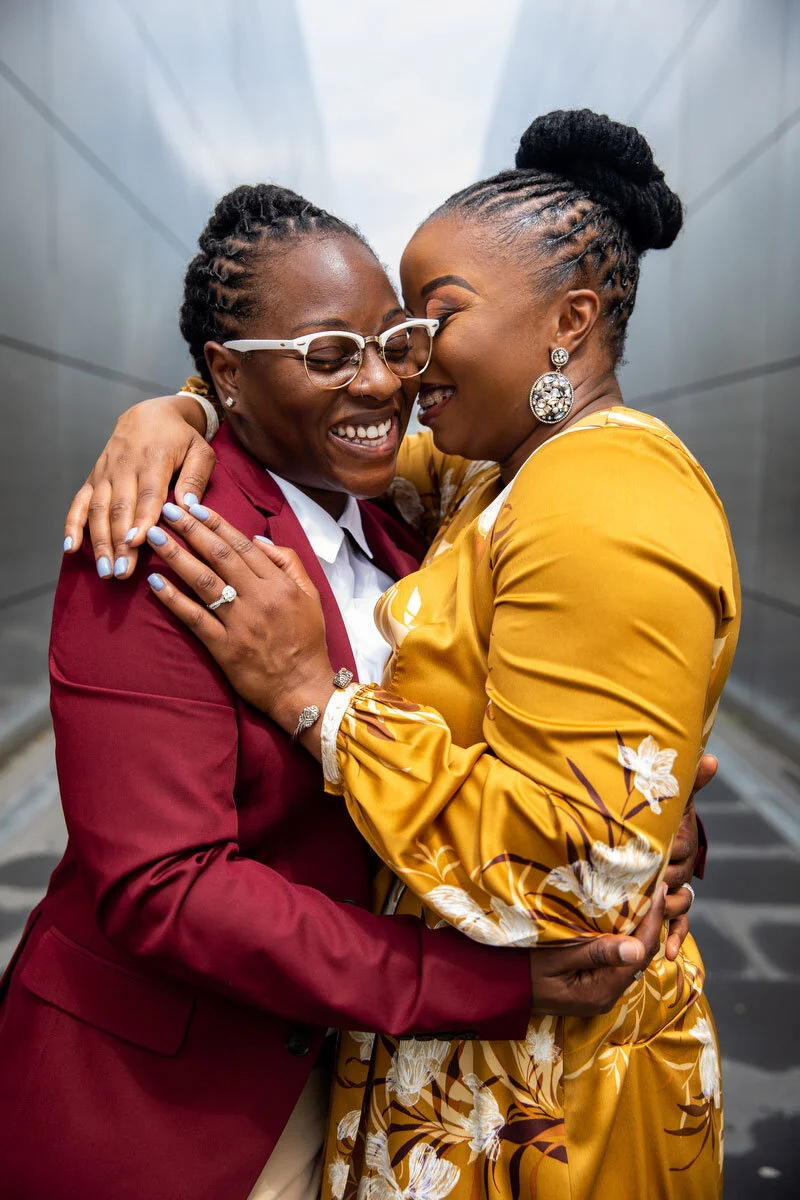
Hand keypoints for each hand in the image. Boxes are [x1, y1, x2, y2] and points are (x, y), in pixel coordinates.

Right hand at [63, 395, 214, 580]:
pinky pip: (79, 501)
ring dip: (99, 542)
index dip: (141, 519)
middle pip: (119, 508)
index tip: (137, 543)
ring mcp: (106, 472)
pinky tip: (70, 548)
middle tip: (122, 571)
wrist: (151, 413)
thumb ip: (195, 478)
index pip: (148, 493)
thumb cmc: (181, 438)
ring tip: (105, 570)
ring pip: (98, 509)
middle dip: (119, 541)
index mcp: (154, 458)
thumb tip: (188, 508)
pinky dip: (72, 524)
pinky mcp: (94, 477)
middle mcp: (125, 466)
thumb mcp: (200, 450)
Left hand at [145, 504, 333, 741]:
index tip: (195, 506)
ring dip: (176, 556)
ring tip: (154, 537)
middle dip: (191, 530)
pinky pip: (194, 618)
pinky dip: (173, 598)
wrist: (303, 689)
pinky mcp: (224, 648)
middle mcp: (259, 599)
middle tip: (168, 510)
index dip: (216, 523)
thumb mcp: (310, 596)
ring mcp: (240, 624)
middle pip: (219, 556)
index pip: (242, 546)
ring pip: (203, 581)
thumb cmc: (307, 642)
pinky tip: (155, 582)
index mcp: (279, 585)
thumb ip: (288, 564)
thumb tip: (257, 539)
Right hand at [530, 884, 667, 1016]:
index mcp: (601, 991)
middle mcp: (607, 994)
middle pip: (640, 955)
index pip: (640, 952)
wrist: (498, 991)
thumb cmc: (520, 971)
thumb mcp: (555, 958)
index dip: (654, 919)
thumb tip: (636, 947)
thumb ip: (595, 953)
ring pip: (631, 957)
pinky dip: (624, 936)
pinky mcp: (593, 985)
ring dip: (639, 928)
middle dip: (651, 921)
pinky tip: (624, 917)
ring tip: (644, 896)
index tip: (660, 889)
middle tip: (656, 886)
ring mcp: (600, 991)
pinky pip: (617, 959)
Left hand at [662, 753, 715, 959]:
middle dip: (660, 880)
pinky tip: (668, 955)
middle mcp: (677, 866)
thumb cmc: (648, 816)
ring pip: (679, 902)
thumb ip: (686, 781)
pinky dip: (676, 939)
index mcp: (676, 841)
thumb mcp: (663, 798)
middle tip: (643, 883)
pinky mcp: (668, 911)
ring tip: (649, 913)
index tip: (653, 853)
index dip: (668, 849)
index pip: (679, 846)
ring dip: (665, 909)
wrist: (636, 835)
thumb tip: (712, 757)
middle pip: (677, 877)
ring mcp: (674, 889)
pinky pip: (678, 927)